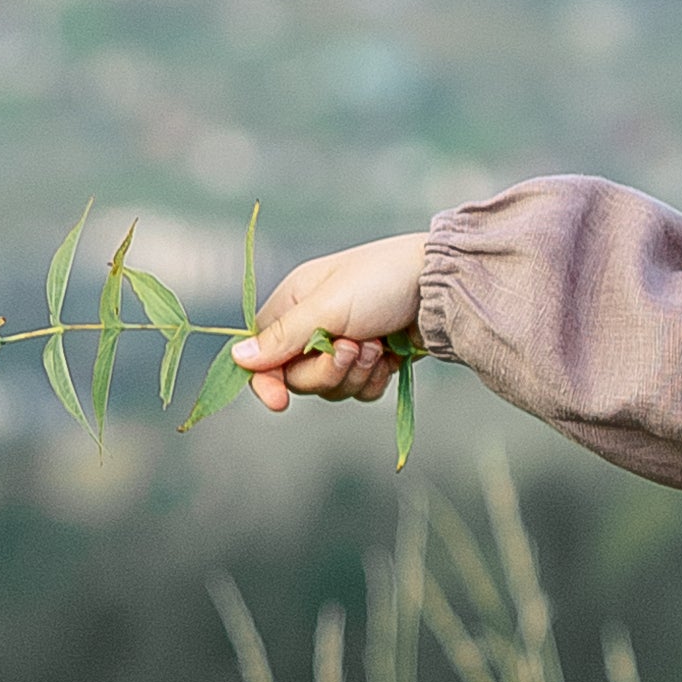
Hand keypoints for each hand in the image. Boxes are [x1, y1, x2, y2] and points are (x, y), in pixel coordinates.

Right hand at [228, 229, 427, 413]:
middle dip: (327, 371)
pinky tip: (390, 357)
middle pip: (297, 378)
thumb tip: (238, 358)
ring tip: (376, 345)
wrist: (443, 285)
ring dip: (354, 373)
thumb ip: (282, 337)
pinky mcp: (373, 360)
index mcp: (294, 303)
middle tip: (353, 348)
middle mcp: (314, 325)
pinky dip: (374, 380)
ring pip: (330, 388)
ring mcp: (344, 344)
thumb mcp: (327, 306)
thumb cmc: (382, 280)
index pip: (262, 352)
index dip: (266, 379)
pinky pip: (359, 391)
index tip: (279, 402)